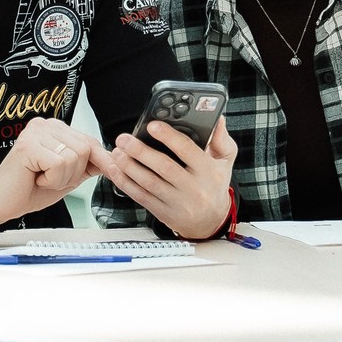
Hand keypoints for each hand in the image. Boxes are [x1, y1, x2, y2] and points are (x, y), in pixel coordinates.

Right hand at [0, 118, 105, 228]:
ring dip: (62, 178)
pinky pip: (59, 164)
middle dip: (75, 173)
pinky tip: (36, 179)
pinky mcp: (29, 145)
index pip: (90, 141)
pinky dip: (52, 180)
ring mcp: (36, 132)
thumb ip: (87, 165)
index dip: (102, 160)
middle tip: (51, 179)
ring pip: (75, 157)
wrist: (0, 203)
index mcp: (55, 129)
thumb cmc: (28, 189)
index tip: (114, 172)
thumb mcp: (67, 176)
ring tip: (42, 179)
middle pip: (86, 148)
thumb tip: (113, 161)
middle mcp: (46, 125)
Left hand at [90, 117, 238, 240]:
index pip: (187, 150)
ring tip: (116, 152)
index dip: (168, 137)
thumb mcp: (225, 161)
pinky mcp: (163, 212)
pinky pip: (141, 197)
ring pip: (149, 183)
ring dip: (129, 167)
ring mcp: (177, 202)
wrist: (211, 221)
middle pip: (164, 167)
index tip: (152, 125)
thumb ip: (220, 139)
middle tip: (124, 139)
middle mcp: (193, 188)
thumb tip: (218, 119)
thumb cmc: (214, 185)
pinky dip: (126, 183)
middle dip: (140, 151)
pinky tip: (116, 171)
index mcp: (208, 171)